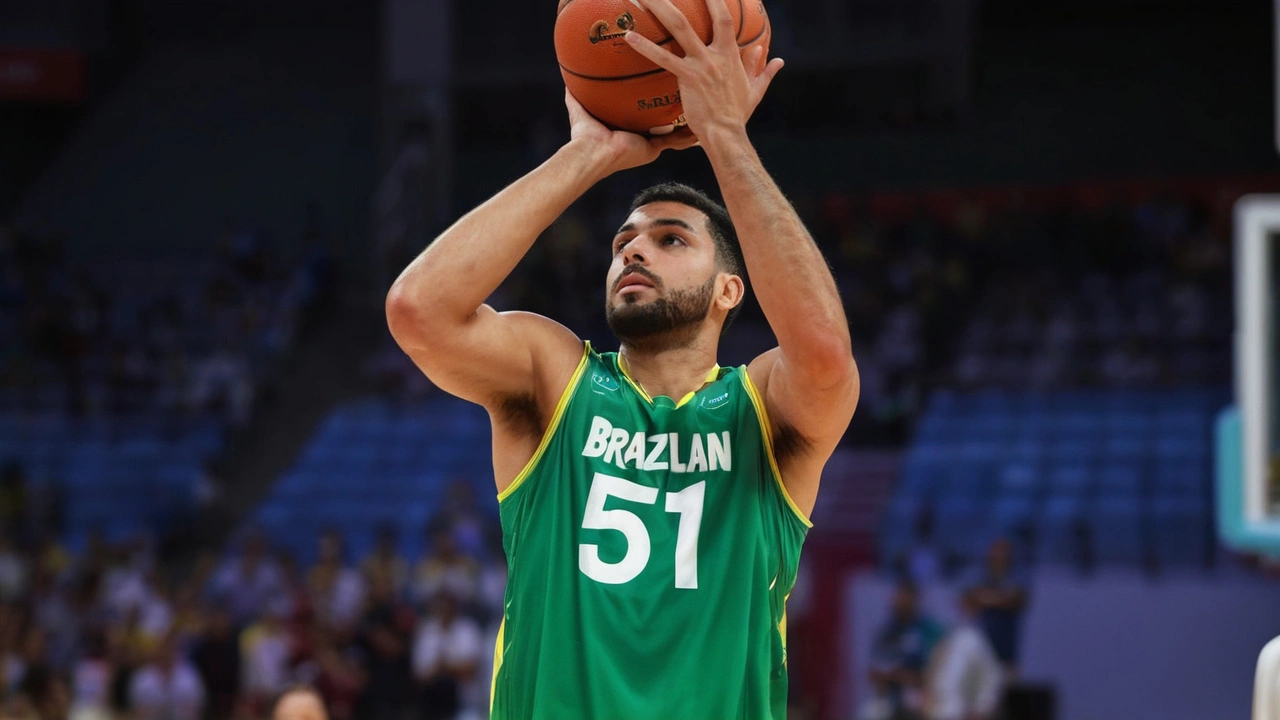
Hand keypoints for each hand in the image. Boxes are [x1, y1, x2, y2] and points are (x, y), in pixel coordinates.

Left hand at [564, 90, 698, 176]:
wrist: (592, 153)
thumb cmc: (584, 136)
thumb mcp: (579, 111)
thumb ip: (574, 97)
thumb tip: (566, 81)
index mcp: (627, 131)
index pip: (644, 116)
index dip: (654, 105)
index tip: (663, 92)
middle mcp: (640, 139)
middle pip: (661, 123)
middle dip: (674, 114)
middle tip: (688, 99)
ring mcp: (649, 145)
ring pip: (673, 133)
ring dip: (687, 124)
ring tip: (703, 112)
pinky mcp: (654, 148)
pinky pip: (675, 140)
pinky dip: (688, 135)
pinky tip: (700, 127)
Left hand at [625, 0, 783, 140]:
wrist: (726, 134)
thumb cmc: (736, 115)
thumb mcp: (755, 91)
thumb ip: (763, 71)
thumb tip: (778, 60)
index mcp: (730, 55)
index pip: (725, 19)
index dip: (717, 1)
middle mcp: (716, 54)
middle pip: (701, 16)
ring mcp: (701, 64)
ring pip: (680, 27)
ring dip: (660, 8)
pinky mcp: (688, 77)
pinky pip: (663, 58)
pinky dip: (645, 46)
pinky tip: (628, 35)